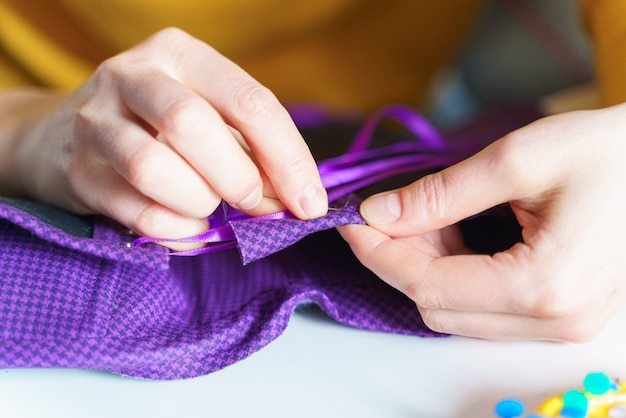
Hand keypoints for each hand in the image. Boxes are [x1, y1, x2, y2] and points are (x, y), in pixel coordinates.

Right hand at [9, 28, 326, 241]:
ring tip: (207, 207)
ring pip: (154, 168)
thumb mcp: (211, 119)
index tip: (309, 205)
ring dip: (198, 202)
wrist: (65, 136)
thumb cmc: (160, 128)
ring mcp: (94, 120)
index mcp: (181, 53)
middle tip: (252, 204)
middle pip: (192, 125)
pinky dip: (173, 228)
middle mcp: (132, 74)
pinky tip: (186, 226)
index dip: (288, 158)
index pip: (249, 101)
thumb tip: (294, 201)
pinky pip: (133, 209)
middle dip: (237, 177)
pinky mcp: (75, 169)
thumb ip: (253, 152)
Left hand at [339, 104, 625, 340]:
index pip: (427, 285)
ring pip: (457, 313)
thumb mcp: (517, 159)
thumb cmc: (607, 153)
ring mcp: (560, 325)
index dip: (379, 253)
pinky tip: (451, 237)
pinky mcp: (560, 315)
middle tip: (384, 213)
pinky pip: (484, 309)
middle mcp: (552, 321)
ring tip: (420, 220)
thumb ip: (440, 194)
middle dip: (398, 261)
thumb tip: (380, 214)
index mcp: (543, 286)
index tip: (351, 220)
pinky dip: (454, 277)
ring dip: (425, 269)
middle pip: (437, 307)